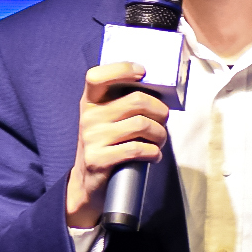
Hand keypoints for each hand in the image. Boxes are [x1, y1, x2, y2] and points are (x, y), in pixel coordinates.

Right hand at [65, 61, 169, 227]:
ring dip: (160, 134)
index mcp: (89, 101)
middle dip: (159, 111)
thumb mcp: (105, 119)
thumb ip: (122, 102)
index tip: (143, 73)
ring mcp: (92, 138)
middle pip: (136, 100)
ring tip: (160, 140)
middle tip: (164, 120)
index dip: (121, 69)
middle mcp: (88, 117)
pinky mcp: (98, 159)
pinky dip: (153, 152)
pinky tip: (154, 155)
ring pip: (141, 125)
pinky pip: (137, 149)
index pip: (97, 76)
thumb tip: (159, 92)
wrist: (87, 182)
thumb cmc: (106, 145)